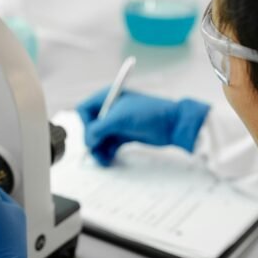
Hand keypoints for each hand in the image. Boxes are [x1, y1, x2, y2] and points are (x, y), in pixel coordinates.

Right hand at [76, 88, 209, 165]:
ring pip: (99, 138)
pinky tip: (109, 159)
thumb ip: (99, 129)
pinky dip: (107, 152)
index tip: (93, 134)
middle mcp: (110, 110)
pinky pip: (109, 145)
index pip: (84, 109)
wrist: (173, 124)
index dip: (85, 123)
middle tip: (97, 152)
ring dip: (98, 149)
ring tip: (103, 160)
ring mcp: (117, 123)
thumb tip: (88, 141)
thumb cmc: (149, 114)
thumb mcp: (119, 119)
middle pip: (90, 127)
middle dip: (92, 140)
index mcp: (108, 97)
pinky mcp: (124, 135)